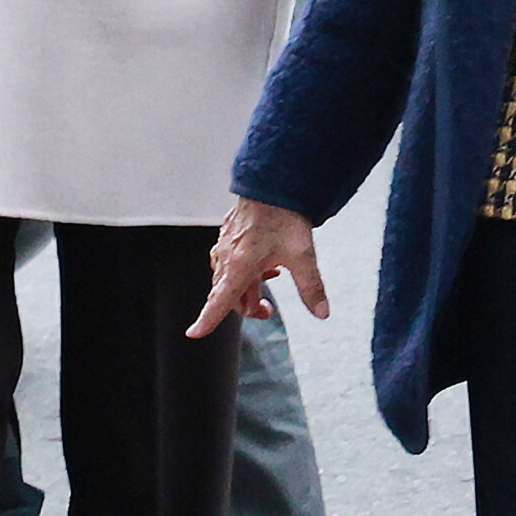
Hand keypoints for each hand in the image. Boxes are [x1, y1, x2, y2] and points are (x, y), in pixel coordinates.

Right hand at [188, 199, 327, 336]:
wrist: (273, 182)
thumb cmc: (285, 216)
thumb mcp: (302, 255)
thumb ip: (311, 287)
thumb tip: (321, 312)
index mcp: (240, 266)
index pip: (218, 301)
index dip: (207, 320)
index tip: (194, 333)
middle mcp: (227, 256)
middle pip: (227, 294)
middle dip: (245, 306)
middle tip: (268, 309)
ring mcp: (225, 244)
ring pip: (227, 278)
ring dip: (245, 288)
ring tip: (269, 280)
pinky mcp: (228, 234)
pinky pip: (228, 260)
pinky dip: (243, 270)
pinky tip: (263, 263)